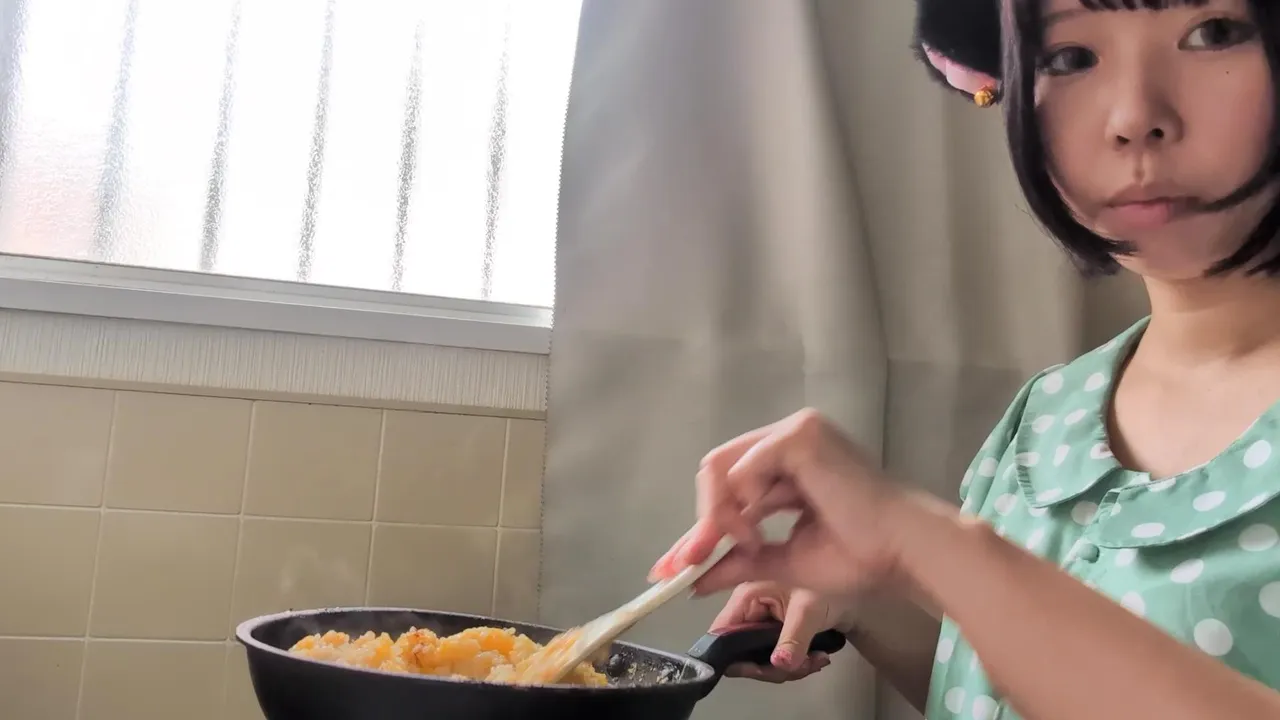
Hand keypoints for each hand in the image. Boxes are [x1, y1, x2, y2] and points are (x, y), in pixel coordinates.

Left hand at [650, 409, 914, 596]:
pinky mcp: (800, 434)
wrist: (901, 553)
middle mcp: (789, 440)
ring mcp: (795, 431)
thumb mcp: (784, 562)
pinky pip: (744, 465)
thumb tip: (693, 580)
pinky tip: (758, 526)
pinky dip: (740, 501)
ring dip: (720, 515)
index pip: (729, 486)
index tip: (672, 568)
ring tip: (743, 544)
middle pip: (718, 471)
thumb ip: (741, 562)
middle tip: (691, 562)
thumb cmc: (860, 557)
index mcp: (791, 464)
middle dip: (702, 522)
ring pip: (724, 467)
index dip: (700, 527)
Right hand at [712, 582, 855, 682]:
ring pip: (758, 660)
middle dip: (771, 667)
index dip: (734, 656)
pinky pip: (772, 658)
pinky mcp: (770, 634)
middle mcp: (747, 610)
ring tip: (815, 661)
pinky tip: (815, 659)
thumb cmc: (828, 586)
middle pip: (740, 653)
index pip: (721, 632)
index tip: (762, 669)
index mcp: (746, 596)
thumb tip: (779, 664)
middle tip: (800, 668)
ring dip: (788, 668)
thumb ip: (793, 638)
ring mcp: (758, 624)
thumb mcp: (809, 611)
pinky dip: (793, 664)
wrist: (851, 589)